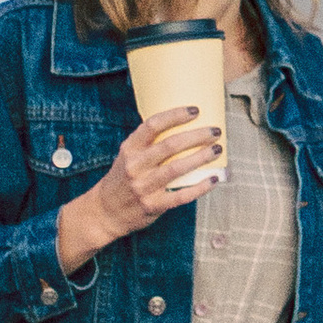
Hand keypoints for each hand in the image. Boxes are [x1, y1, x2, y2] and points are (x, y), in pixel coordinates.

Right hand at [56, 104, 222, 272]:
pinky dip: (200, 187)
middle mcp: (135, 166)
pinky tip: (214, 179)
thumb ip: (147, 144)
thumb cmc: (123, 179)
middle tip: (215, 131)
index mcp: (129, 149)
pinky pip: (181, 195)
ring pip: (177, 168)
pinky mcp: (152, 205)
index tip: (195, 110)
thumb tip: (182, 125)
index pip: (152, 125)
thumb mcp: (128, 156)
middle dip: (197, 136)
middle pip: (170, 145)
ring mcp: (143, 186)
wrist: (104, 212)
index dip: (175, 115)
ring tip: (217, 150)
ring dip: (201, 157)